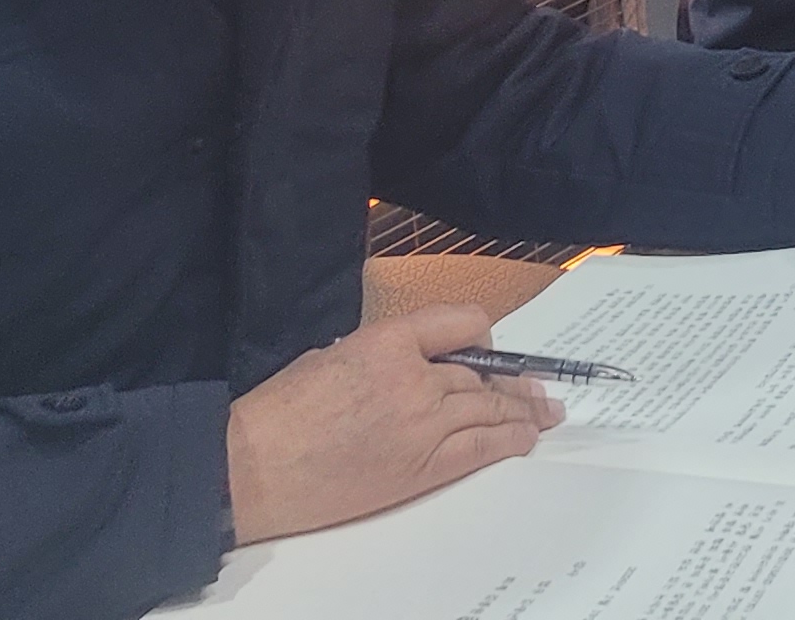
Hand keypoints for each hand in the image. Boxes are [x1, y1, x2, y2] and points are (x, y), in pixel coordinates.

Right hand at [225, 306, 558, 544]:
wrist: (248, 471)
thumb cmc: (278, 413)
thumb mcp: (331, 356)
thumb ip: (383, 353)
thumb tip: (416, 360)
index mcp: (386, 341)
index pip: (460, 322)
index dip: (481, 336)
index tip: (491, 348)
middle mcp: (413, 378)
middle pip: (479, 372)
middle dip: (509, 381)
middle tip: (537, 386)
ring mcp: (420, 425)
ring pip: (487, 408)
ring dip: (521, 410)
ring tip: (546, 410)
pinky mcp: (419, 469)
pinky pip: (479, 449)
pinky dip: (508, 441)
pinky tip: (525, 438)